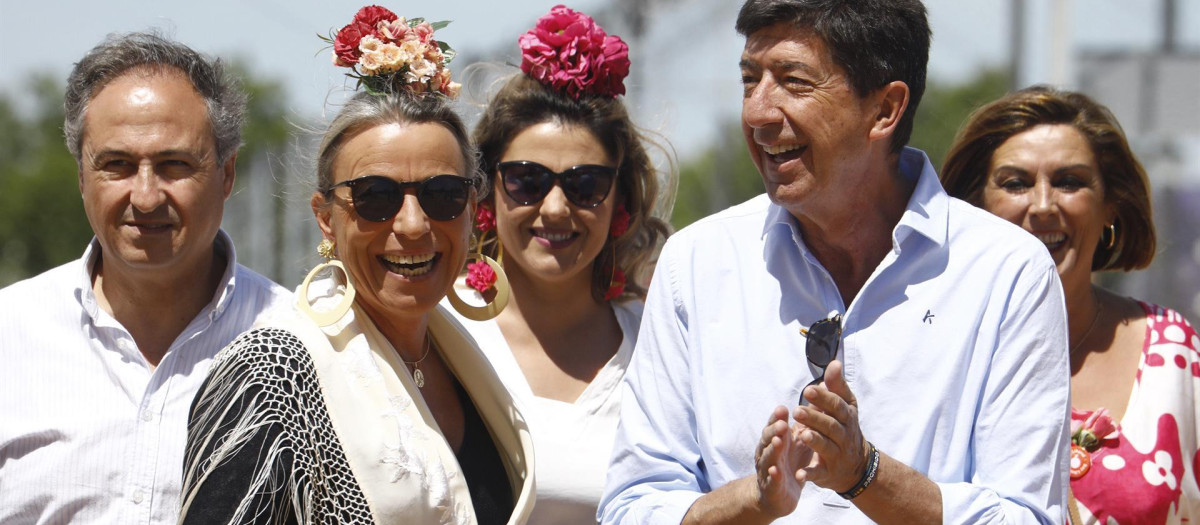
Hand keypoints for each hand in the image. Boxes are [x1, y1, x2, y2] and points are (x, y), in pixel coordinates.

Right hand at [752, 405, 813, 516]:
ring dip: (773, 450)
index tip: (783, 408)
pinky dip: (773, 475)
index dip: (776, 418)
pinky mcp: (771, 487)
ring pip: (768, 457)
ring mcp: (767, 469)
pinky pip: (772, 480)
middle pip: (767, 438)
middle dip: (774, 430)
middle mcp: (767, 452)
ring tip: (778, 441)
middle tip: (782, 424)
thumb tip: (817, 399)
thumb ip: (804, 423)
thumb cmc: (789, 462)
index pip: (773, 425)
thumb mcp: (797, 442)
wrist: (777, 495)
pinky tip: (775, 471)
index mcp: (774, 439)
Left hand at [794, 360, 868, 492]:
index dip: (824, 398)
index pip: (837, 406)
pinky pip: (819, 473)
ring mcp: (837, 455)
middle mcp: (844, 436)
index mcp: (847, 417)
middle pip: (831, 426)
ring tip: (803, 434)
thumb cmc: (844, 427)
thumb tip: (834, 363)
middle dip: (815, 418)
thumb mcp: (844, 407)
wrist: (857, 466)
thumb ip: (836, 386)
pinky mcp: (828, 473)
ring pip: (827, 447)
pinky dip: (810, 474)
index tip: (808, 389)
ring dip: (815, 441)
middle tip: (797, 410)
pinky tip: (799, 474)